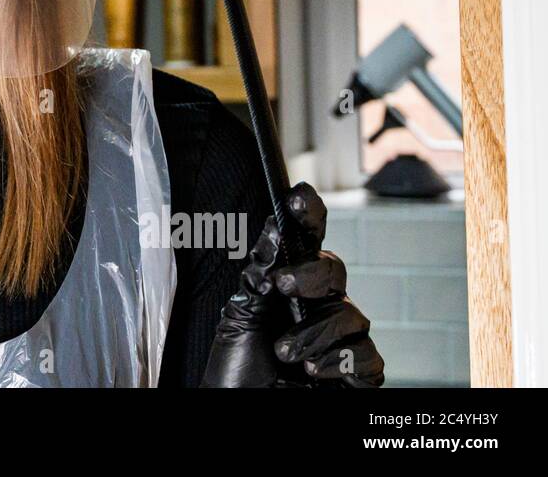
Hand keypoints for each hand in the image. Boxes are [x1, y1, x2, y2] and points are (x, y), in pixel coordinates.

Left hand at [200, 182, 384, 387]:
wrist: (241, 408)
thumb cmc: (238, 368)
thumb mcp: (239, 317)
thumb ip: (257, 276)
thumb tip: (274, 231)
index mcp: (291, 285)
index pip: (307, 241)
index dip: (308, 215)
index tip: (296, 197)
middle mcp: (321, 306)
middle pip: (335, 270)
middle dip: (310, 275)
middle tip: (281, 286)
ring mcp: (342, 338)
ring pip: (352, 315)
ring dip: (315, 332)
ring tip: (285, 352)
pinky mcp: (358, 373)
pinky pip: (368, 357)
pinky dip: (339, 362)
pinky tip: (314, 373)